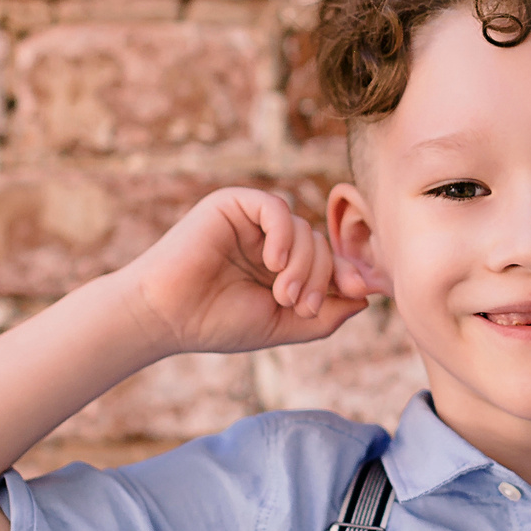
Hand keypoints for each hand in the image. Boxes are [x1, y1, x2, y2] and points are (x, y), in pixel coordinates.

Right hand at [113, 187, 369, 355]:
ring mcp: (251, 221)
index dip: (346, 274)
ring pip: (303, 228)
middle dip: (320, 276)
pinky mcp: (232, 204)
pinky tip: (273, 261)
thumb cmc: (216, 323)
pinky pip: (275, 207)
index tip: (360, 291)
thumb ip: (325, 314)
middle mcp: (268, 240)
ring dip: (303, 264)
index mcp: (280, 267)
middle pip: (320, 245)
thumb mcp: (282, 326)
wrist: (166, 316)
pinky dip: (284, 234)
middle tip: (299, 305)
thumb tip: (365, 299)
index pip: (327, 261)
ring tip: (282, 294)